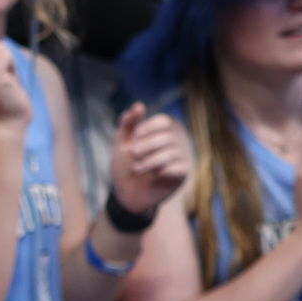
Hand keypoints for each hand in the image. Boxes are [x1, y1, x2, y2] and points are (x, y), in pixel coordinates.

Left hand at [108, 102, 190, 218]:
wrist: (124, 195)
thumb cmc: (124, 168)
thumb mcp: (120, 145)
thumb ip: (127, 125)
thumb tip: (138, 105)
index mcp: (158, 136)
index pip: (164, 121)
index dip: (151, 125)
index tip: (136, 134)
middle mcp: (170, 146)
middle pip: (168, 137)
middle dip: (148, 144)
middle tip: (133, 153)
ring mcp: (177, 161)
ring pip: (172, 152)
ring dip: (151, 160)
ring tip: (136, 168)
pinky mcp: (180, 176)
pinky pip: (180, 168)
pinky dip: (165, 169)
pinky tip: (154, 175)